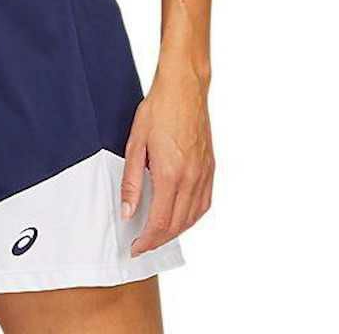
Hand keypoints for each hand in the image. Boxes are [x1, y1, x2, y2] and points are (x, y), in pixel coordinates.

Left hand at [121, 65, 213, 256]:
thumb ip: (131, 181)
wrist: (184, 89)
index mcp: (170, 174)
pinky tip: (180, 216)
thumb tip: (128, 211)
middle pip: (177, 224)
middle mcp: (191, 178)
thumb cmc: (158, 111)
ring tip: (157, 234)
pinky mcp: (210, 168)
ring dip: (175, 231)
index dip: (147, 240)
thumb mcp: (135, 144)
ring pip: (192, 217)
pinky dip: (191, 217)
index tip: (135, 248)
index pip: (160, 222)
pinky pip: (204, 203)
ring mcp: (204, 174)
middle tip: (142, 245)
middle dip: (159, 240)